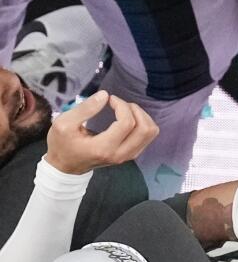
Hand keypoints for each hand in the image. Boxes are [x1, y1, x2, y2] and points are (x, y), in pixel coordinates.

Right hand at [44, 91, 158, 174]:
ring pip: (150, 133)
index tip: (110, 99)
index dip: (122, 106)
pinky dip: (142, 124)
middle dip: (135, 110)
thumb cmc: (62, 144)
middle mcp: (120, 154)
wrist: (65, 167)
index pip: (127, 123)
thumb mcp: (64, 124)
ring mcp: (127, 156)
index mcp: (103, 148)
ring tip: (125, 109)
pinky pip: (147, 137)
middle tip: (120, 103)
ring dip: (142, 116)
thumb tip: (105, 95)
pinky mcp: (131, 154)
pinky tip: (128, 118)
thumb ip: (84, 109)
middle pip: (145, 128)